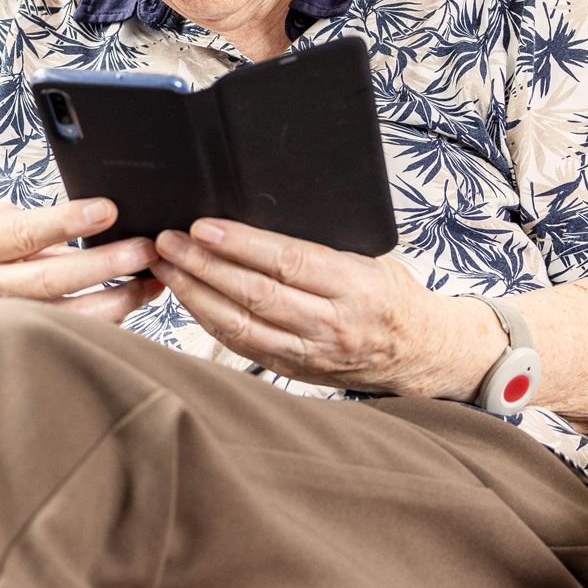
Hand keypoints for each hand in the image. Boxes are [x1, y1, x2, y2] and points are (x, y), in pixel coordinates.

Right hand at [0, 197, 161, 334]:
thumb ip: (32, 225)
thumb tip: (97, 215)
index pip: (25, 233)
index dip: (67, 221)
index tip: (108, 209)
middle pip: (53, 279)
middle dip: (106, 265)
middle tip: (147, 249)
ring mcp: (0, 325)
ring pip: (67, 318)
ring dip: (118, 300)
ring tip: (154, 282)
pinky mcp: (15, 350)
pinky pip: (68, 338)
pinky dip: (105, 324)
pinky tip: (131, 305)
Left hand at [153, 218, 450, 394]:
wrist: (420, 352)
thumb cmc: (392, 294)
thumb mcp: (371, 257)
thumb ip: (321, 245)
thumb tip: (257, 215)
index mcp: (356, 287)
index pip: (289, 261)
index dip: (241, 244)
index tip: (202, 227)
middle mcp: (333, 324)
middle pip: (256, 294)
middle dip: (204, 266)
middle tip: (168, 242)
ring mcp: (313, 354)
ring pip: (242, 325)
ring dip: (197, 295)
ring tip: (166, 267)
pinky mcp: (297, 371)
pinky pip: (244, 346)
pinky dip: (211, 322)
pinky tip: (189, 299)